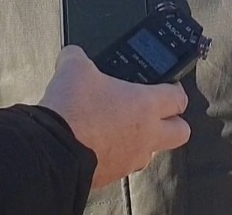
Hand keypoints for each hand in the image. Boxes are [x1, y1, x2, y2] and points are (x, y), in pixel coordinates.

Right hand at [39, 45, 191, 188]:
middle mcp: (146, 135)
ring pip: (151, 152)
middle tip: (156, 114)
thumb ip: (78, 58)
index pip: (179, 98)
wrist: (51, 151)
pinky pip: (123, 166)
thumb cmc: (71, 110)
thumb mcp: (73, 69)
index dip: (174, 89)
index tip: (166, 86)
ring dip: (142, 142)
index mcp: (146, 105)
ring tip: (122, 130)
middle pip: (180, 132)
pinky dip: (116, 156)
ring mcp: (130, 159)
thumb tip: (73, 56)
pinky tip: (99, 145)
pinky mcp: (112, 176)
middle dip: (173, 123)